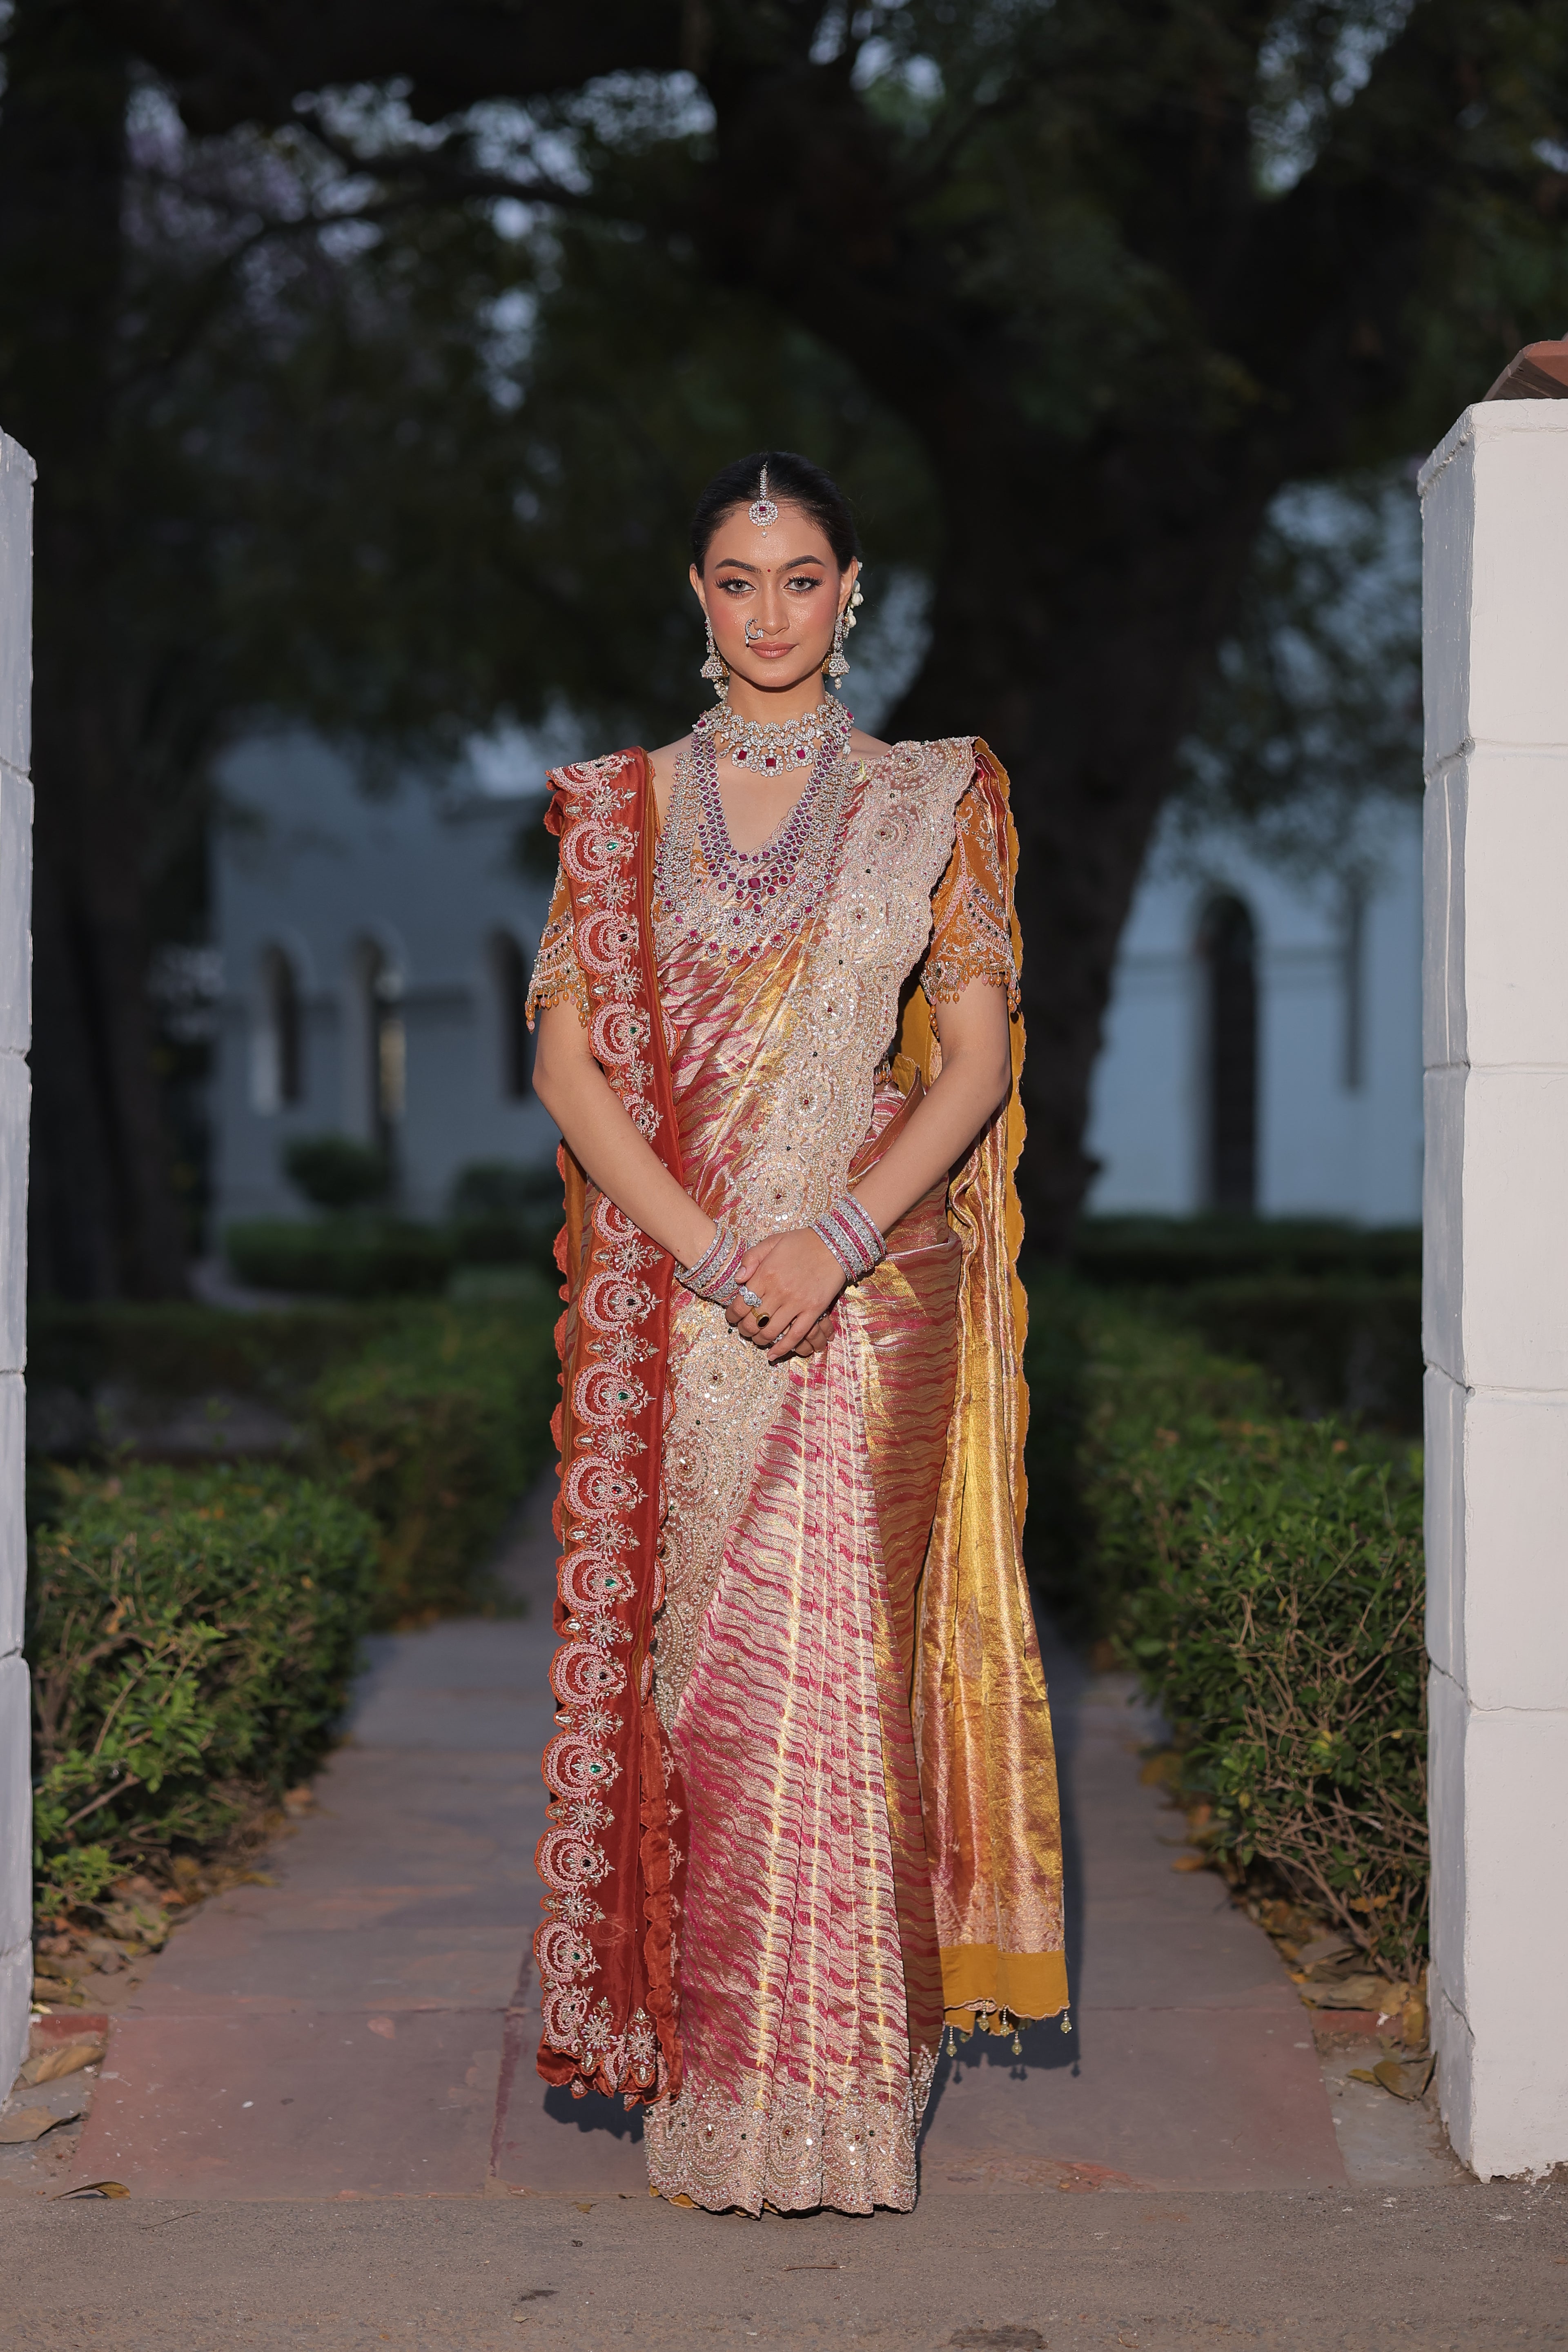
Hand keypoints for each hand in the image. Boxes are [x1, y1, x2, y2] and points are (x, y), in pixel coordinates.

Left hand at [726, 1229, 845, 1362]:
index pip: (740, 1303)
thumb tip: (738, 1280)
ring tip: (758, 1339)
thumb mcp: (771, 1242)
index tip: (732, 1318)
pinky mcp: (813, 1311)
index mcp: (765, 1274)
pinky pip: (795, 1336)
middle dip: (744, 1330)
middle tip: (744, 1330)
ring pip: (771, 1332)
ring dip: (760, 1340)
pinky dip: (782, 1349)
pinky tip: (773, 1355)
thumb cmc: (801, 1242)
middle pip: (753, 1321)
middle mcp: (778, 1291)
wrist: (834, 1244)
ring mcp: (796, 1303)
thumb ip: (751, 1258)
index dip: (732, 1315)